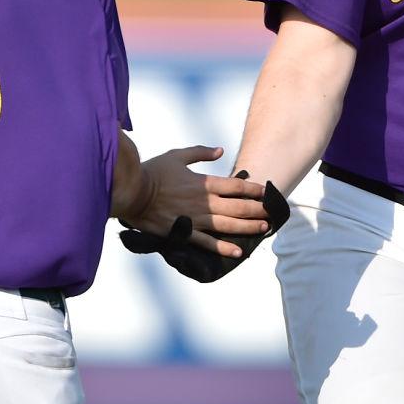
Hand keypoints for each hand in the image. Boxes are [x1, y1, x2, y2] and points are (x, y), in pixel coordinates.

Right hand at [119, 146, 268, 257]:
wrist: (131, 193)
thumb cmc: (152, 172)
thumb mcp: (177, 156)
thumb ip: (200, 153)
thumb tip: (220, 151)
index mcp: (203, 183)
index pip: (236, 186)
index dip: (253, 189)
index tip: (266, 192)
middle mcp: (203, 202)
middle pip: (238, 207)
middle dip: (258, 210)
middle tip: (272, 213)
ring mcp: (195, 219)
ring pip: (228, 225)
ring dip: (248, 228)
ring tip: (264, 229)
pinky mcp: (184, 233)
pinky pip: (207, 243)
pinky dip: (223, 248)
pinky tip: (238, 252)